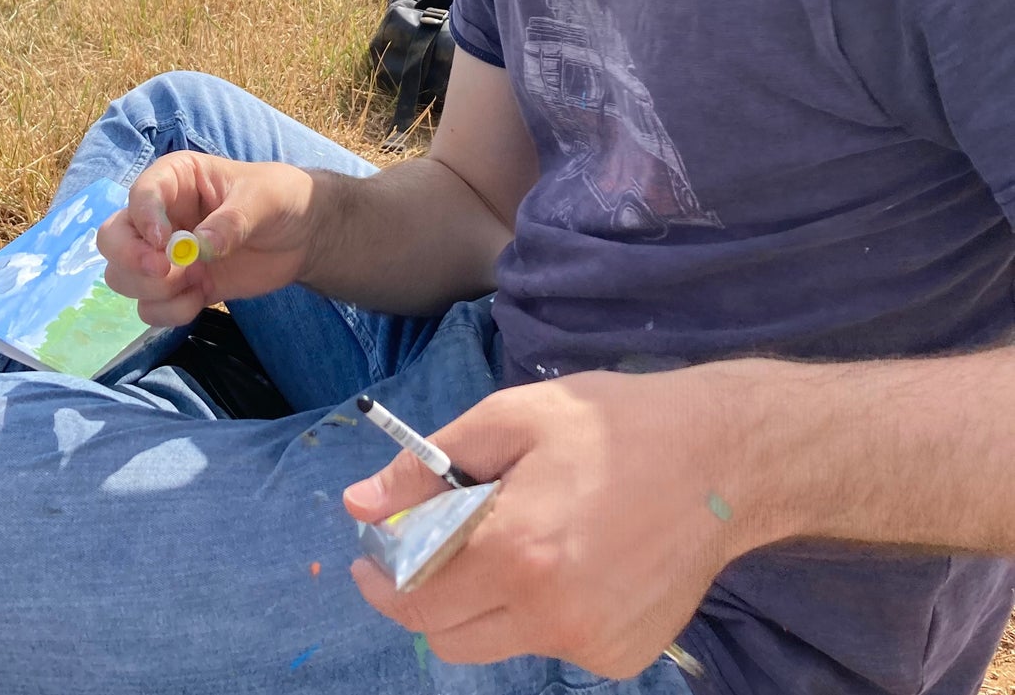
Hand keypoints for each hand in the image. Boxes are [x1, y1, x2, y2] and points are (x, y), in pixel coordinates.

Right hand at [96, 150, 316, 324]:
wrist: (304, 236)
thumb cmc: (281, 198)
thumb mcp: (263, 199)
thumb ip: (232, 221)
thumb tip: (200, 246)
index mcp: (175, 179)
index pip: (140, 195)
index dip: (144, 219)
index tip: (164, 243)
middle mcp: (160, 217)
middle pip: (112, 238)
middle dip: (130, 258)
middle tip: (164, 270)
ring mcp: (165, 255)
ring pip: (122, 277)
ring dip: (150, 289)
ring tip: (194, 284)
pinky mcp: (179, 286)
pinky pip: (149, 307)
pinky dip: (168, 312)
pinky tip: (200, 299)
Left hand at [343, 366, 760, 677]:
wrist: (718, 458)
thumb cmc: (608, 425)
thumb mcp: (508, 420)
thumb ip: (425, 468)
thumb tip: (359, 504)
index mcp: (515, 553)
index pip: (415, 600)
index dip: (381, 581)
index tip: (369, 557)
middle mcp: (550, 615)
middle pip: (448, 636)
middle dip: (425, 594)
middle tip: (433, 544)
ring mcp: (591, 644)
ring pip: (498, 643)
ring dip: (483, 601)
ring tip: (515, 537)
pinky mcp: (623, 656)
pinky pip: (552, 644)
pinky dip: (538, 611)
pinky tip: (568, 557)